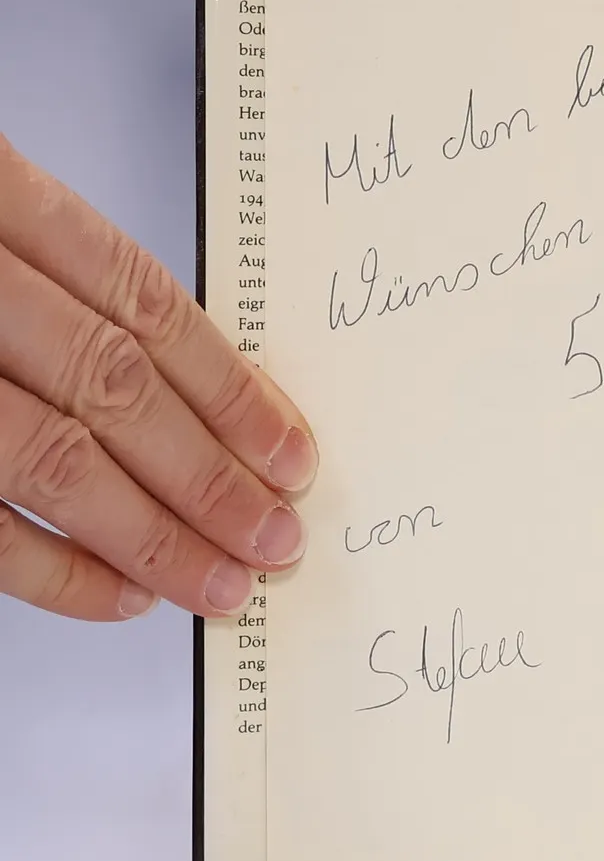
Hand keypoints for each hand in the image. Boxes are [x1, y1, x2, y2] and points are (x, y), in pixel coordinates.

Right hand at [0, 132, 313, 620]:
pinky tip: (121, 590)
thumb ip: (54, 270)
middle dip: (211, 475)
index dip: (230, 387)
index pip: (142, 303)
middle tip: (280, 536)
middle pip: (112, 387)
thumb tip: (183, 379)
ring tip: (226, 580)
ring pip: (53, 458)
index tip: (295, 453)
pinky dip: (50, 567)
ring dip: (154, 532)